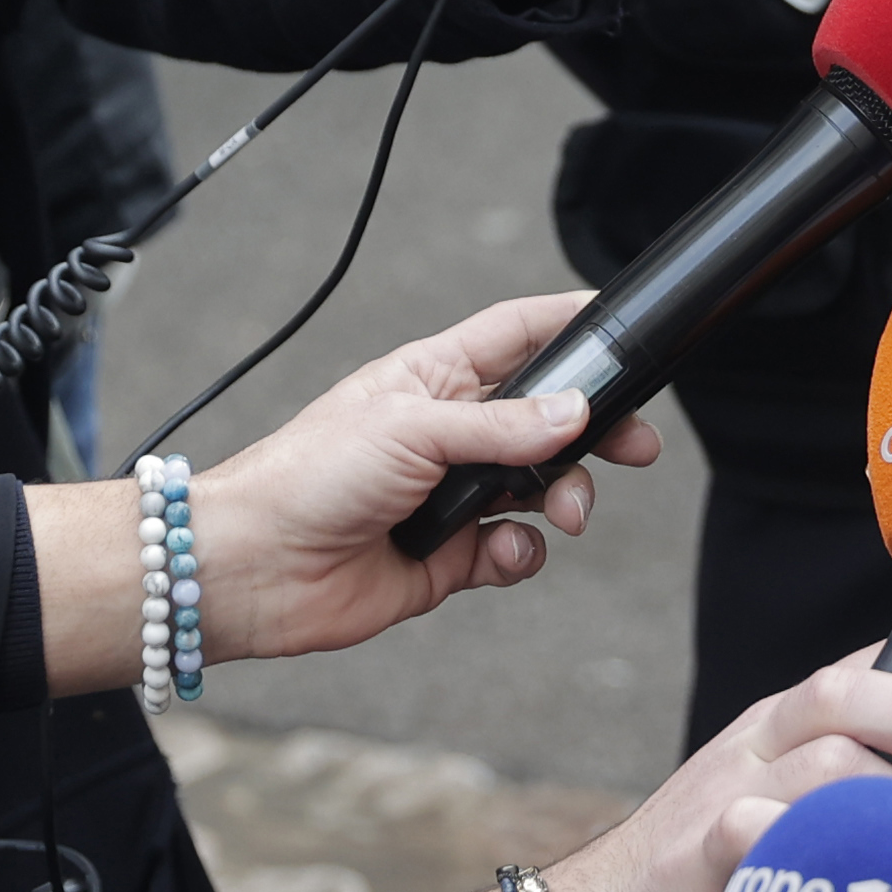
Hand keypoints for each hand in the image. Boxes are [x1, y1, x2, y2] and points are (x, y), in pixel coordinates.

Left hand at [36, 293, 666, 686]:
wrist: (255, 568)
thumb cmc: (309, 477)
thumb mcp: (412, 430)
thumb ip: (502, 425)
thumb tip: (577, 411)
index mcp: (434, 379)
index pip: (516, 334)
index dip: (568, 322)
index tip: (623, 324)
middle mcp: (448, 434)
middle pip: (548, 419)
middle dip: (596, 431)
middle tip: (636, 447)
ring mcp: (451, 496)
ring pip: (541, 488)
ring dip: (564, 498)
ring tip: (561, 512)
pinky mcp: (450, 556)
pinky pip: (514, 550)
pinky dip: (522, 553)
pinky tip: (501, 552)